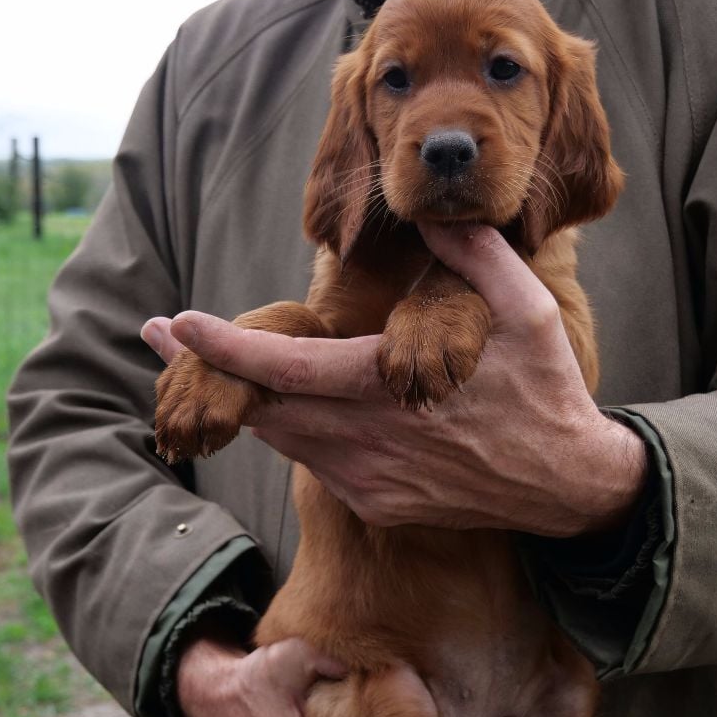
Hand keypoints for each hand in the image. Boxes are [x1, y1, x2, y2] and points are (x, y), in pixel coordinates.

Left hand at [142, 223, 646, 535]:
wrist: (568, 485)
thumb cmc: (545, 392)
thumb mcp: (526, 311)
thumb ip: (471, 256)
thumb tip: (423, 213)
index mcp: (390, 389)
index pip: (287, 368)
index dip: (226, 346)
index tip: (174, 322)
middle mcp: (367, 442)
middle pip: (262, 407)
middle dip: (202, 369)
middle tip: (148, 333)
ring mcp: (368, 481)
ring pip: (280, 436)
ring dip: (241, 398)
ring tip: (203, 364)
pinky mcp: (375, 503)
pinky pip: (312, 462)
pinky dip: (288, 429)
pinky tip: (283, 404)